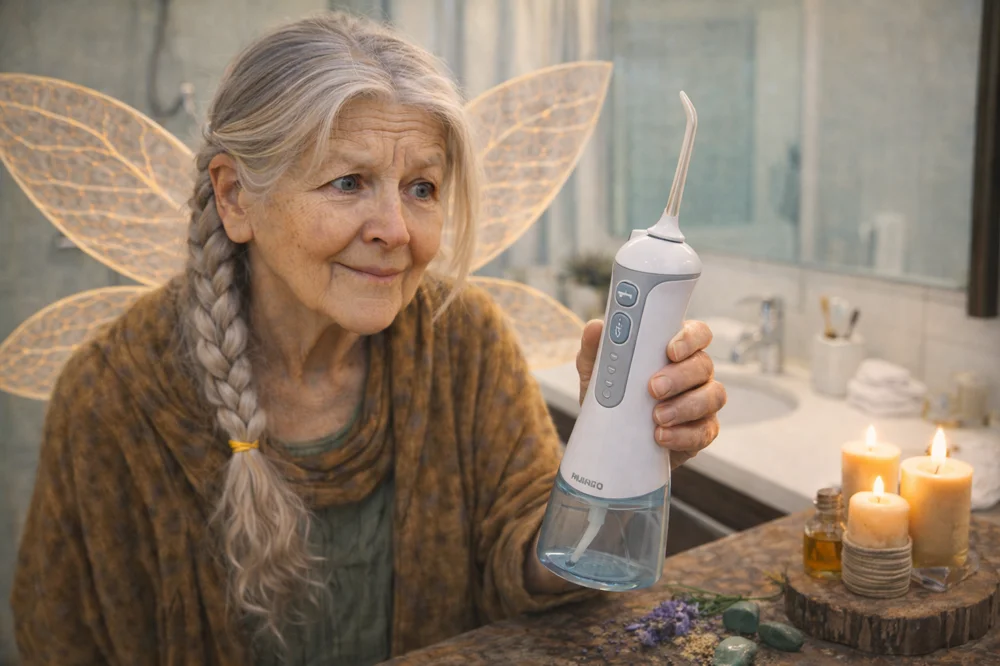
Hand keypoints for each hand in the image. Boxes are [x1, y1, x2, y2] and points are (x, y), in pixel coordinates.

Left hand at [576, 319, 725, 468]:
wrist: (613, 439)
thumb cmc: (612, 397)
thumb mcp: (596, 373)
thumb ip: (596, 349)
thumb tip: (595, 327)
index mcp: (676, 350)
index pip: (696, 333)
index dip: (689, 339)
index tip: (671, 350)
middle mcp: (694, 373)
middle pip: (703, 365)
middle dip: (680, 376)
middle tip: (654, 388)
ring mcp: (702, 401)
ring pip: (712, 396)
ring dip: (685, 406)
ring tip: (657, 417)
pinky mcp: (702, 431)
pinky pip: (705, 431)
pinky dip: (684, 435)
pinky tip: (662, 436)